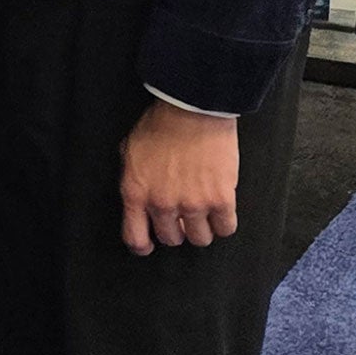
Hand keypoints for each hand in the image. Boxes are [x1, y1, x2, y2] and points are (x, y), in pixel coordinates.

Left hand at [119, 100, 239, 254]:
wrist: (192, 109)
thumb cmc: (159, 125)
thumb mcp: (129, 151)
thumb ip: (133, 179)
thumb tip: (138, 198)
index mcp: (135, 193)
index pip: (135, 238)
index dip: (144, 245)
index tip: (150, 244)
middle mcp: (162, 204)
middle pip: (172, 239)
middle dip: (177, 230)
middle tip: (182, 216)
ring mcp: (192, 204)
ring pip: (200, 239)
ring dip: (202, 228)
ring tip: (203, 212)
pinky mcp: (221, 199)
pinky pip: (226, 228)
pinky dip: (224, 222)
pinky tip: (221, 209)